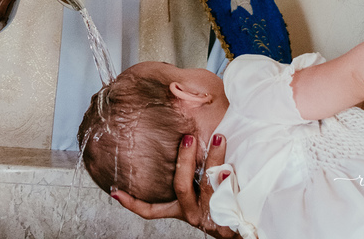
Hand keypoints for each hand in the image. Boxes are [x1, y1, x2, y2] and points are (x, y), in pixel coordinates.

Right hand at [111, 133, 234, 238]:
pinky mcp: (229, 218)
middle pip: (180, 186)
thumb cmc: (219, 204)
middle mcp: (192, 213)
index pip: (151, 210)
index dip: (132, 203)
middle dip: (184, 160)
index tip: (117, 191)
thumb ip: (189, 175)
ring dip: (214, 160)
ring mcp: (210, 215)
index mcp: (180, 209)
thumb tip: (183, 136)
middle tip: (188, 138)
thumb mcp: (199, 194)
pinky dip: (229, 181)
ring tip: (219, 139)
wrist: (246, 226)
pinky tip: (231, 168)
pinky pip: (228, 197)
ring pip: (208, 186)